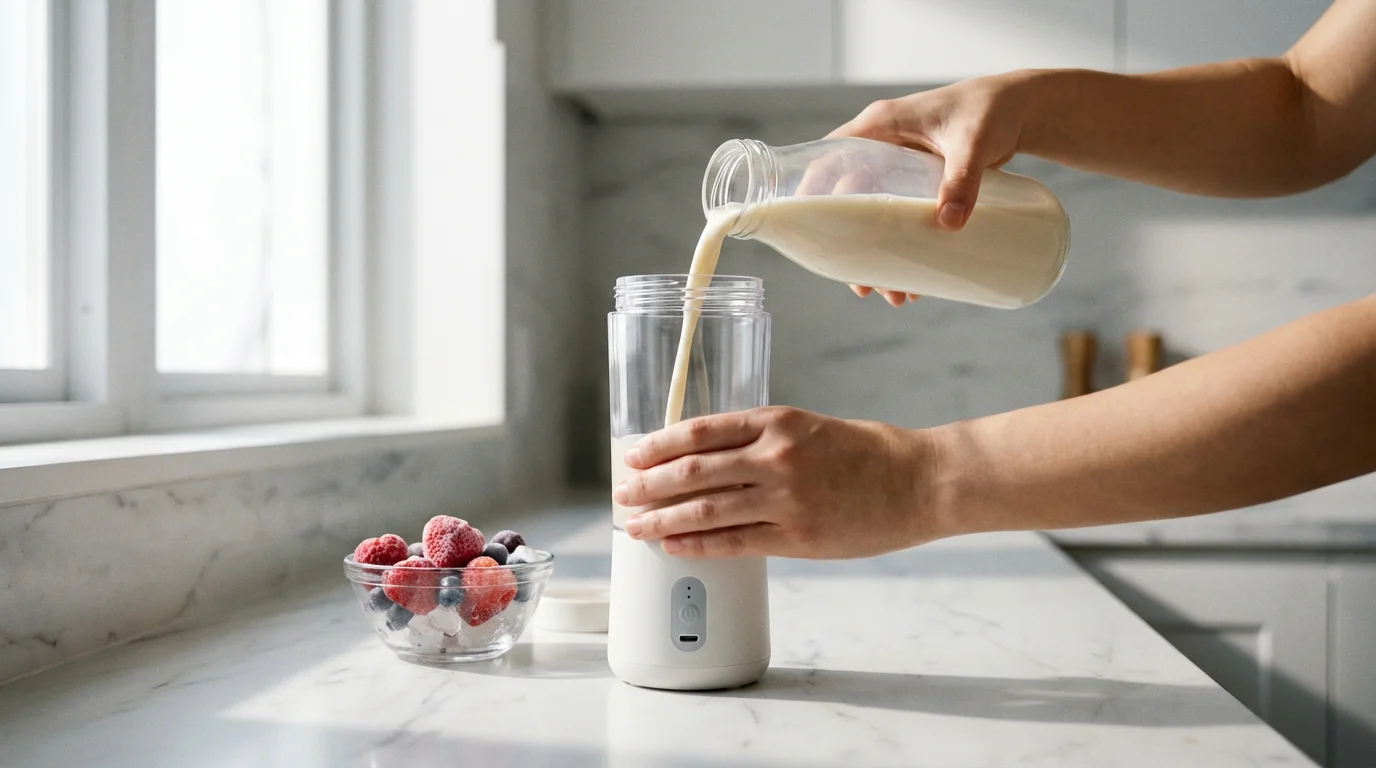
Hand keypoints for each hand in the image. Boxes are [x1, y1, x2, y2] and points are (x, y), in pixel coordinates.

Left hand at [611, 406, 942, 558]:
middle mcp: (774, 456)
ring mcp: (784, 499)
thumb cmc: (870, 453)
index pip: (700, 431)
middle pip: (691, 472)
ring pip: (704, 510)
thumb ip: (765, 440)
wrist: (920, 482)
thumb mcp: (811, 427)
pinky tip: (675, 547)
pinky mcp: (796, 537)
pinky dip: (696, 545)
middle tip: (623, 494)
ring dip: (661, 520)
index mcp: (776, 421)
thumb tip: (712, 459)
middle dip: (648, 485)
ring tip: (636, 526)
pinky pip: (733, 543)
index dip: (658, 446)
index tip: (634, 456)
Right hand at [828, 73, 1029, 304]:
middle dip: (854, 245)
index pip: (830, 157)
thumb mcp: (973, 143)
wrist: (1023, 108)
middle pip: (851, 200)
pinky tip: (917, 281)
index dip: (813, 193)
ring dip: (881, 256)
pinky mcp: (923, 183)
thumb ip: (961, 179)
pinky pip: (902, 219)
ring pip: (876, 216)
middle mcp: (884, 145)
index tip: (810, 232)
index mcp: (881, 125)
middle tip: (865, 285)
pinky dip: (905, 248)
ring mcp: (902, 166)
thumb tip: (949, 224)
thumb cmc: (992, 110)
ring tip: (895, 295)